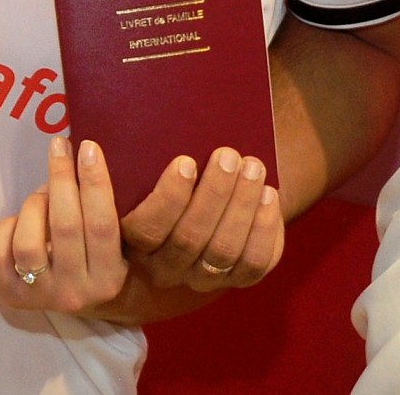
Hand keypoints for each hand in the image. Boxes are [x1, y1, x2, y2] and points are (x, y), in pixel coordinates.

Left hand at [0, 137, 131, 317]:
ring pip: (27, 243)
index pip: (103, 225)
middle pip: (65, 228)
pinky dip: (6, 228)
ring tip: (42, 195)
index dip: (95, 183)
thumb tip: (125, 158)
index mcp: (109, 277)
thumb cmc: (102, 258)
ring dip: (34, 205)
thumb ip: (124, 210)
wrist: (77, 302)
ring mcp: (41, 296)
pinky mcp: (11, 296)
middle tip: (59, 146)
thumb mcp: (122, 244)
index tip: (88, 147)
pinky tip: (20, 221)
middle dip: (61, 178)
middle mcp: (76, 293)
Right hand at [119, 146, 284, 292]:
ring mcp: (203, 277)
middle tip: (228, 155)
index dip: (167, 198)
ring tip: (253, 167)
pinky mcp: (238, 278)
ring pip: (223, 251)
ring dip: (242, 205)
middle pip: (189, 239)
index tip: (185, 161)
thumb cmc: (181, 173)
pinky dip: (264, 228)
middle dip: (213, 193)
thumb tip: (129, 121)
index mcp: (135, 242)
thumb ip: (148, 158)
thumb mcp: (154, 168)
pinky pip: (254, 263)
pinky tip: (270, 195)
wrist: (213, 194)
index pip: (146, 231)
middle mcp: (167, 268)